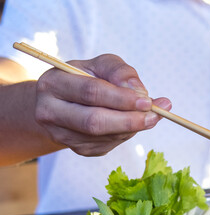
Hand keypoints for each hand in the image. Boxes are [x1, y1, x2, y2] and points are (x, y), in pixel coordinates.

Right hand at [34, 54, 170, 155]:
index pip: (91, 93)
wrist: (66, 100)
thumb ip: (121, 72)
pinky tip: (133, 123)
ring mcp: (61, 134)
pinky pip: (108, 144)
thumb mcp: (102, 65)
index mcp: (53, 84)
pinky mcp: (77, 148)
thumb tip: (140, 92)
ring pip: (103, 136)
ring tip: (150, 116)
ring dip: (131, 127)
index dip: (121, 98)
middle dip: (129, 120)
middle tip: (154, 115)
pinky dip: (126, 134)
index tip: (147, 101)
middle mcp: (49, 112)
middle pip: (94, 121)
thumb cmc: (87, 77)